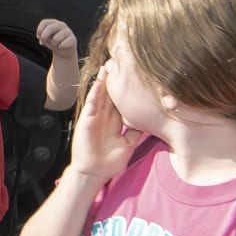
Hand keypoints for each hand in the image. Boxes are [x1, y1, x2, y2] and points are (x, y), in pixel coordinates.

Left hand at [36, 18, 77, 58]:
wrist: (64, 51)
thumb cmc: (53, 42)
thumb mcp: (46, 39)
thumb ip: (42, 36)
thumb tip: (41, 38)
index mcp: (54, 22)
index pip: (45, 22)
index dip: (39, 30)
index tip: (38, 37)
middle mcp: (61, 25)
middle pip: (50, 28)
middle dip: (44, 37)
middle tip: (43, 42)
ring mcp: (68, 31)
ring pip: (56, 38)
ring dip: (53, 44)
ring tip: (55, 44)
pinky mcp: (73, 39)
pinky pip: (63, 44)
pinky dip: (60, 47)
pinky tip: (61, 47)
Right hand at [65, 64, 132, 182]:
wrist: (96, 172)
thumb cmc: (111, 161)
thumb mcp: (130, 143)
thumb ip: (136, 131)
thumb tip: (149, 121)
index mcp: (115, 121)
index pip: (121, 101)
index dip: (126, 89)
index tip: (133, 77)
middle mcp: (105, 117)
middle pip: (110, 94)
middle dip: (114, 80)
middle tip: (119, 64)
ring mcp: (95, 117)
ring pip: (100, 96)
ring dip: (103, 82)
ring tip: (107, 67)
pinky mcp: (87, 121)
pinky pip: (91, 104)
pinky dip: (94, 93)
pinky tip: (98, 83)